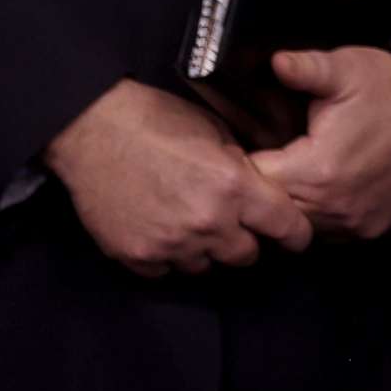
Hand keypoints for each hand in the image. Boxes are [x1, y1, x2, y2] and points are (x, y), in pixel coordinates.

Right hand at [44, 78, 311, 275]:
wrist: (94, 130)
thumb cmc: (158, 120)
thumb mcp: (217, 132)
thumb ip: (243, 168)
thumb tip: (260, 190)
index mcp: (234, 187)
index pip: (284, 226)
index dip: (296, 234)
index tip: (297, 238)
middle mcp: (207, 222)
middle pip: (246, 256)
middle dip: (247, 241)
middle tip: (236, 225)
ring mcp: (170, 244)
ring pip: (206, 267)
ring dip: (207, 250)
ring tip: (193, 223)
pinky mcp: (137, 256)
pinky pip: (167, 271)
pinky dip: (170, 256)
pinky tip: (163, 230)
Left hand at [248, 48, 390, 239]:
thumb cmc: (388, 86)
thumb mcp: (344, 68)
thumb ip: (303, 69)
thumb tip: (273, 61)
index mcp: (316, 170)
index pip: (254, 182)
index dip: (241, 164)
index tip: (241, 147)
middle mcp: (333, 207)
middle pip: (273, 211)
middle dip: (262, 188)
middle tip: (262, 159)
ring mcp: (353, 223)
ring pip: (299, 226)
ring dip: (289, 205)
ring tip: (287, 174)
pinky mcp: (370, 229)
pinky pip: (327, 232)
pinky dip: (318, 215)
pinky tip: (319, 189)